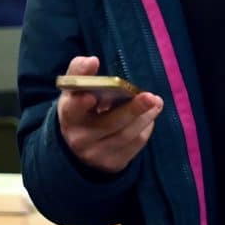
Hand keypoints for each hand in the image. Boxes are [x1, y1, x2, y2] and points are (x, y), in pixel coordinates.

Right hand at [56, 55, 161, 174]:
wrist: (79, 148)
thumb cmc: (82, 111)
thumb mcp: (75, 93)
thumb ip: (80, 74)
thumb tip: (89, 60)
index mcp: (68, 116)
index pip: (71, 109)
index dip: (80, 103)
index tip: (90, 95)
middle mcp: (78, 138)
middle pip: (108, 124)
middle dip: (131, 110)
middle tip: (150, 97)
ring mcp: (96, 154)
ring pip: (126, 135)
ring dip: (145, 117)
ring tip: (156, 102)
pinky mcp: (112, 163)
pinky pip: (134, 145)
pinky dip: (145, 129)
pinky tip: (149, 117)